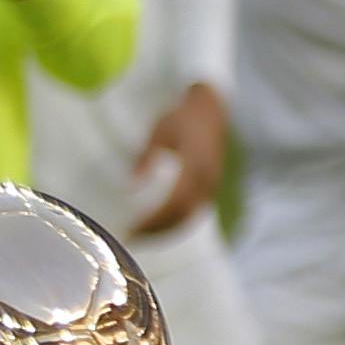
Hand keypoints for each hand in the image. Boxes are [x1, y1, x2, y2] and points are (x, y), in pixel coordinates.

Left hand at [128, 83, 228, 237]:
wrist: (211, 106)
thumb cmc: (182, 115)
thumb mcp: (159, 132)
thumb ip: (147, 159)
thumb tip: (132, 186)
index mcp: (195, 165)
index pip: (175, 202)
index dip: (154, 219)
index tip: (132, 228)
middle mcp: (207, 178)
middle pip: (183, 215)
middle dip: (157, 230)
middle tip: (132, 239)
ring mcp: (211, 182)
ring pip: (190, 215)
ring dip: (167, 229)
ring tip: (144, 237)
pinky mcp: (210, 184)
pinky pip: (194, 210)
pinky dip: (177, 221)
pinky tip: (161, 225)